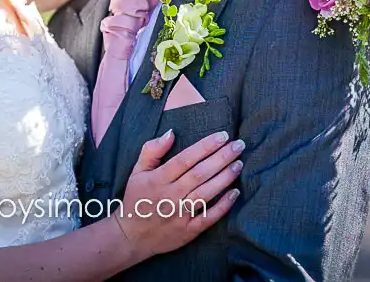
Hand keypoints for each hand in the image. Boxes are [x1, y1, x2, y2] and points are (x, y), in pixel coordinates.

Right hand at [115, 129, 244, 259]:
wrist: (131, 236)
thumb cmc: (136, 199)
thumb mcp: (137, 171)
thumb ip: (152, 150)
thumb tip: (171, 133)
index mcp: (158, 179)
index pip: (186, 158)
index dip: (205, 146)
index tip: (222, 135)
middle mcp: (170, 195)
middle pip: (200, 173)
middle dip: (222, 157)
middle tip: (239, 145)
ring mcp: (180, 214)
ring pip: (206, 193)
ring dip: (225, 177)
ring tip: (239, 164)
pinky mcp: (188, 231)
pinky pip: (208, 218)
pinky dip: (223, 206)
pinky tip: (235, 193)